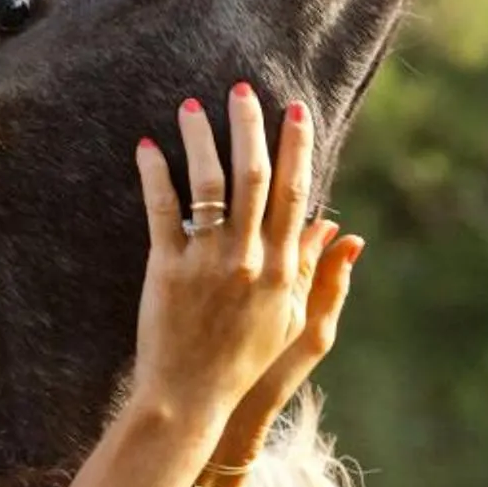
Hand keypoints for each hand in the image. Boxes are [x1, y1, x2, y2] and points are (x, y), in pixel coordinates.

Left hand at [133, 85, 362, 429]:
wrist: (192, 398)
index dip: (298, 147)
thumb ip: (315, 273)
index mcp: (282, 268)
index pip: (295, 193)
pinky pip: (162, 210)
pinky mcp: (166, 270)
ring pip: (208, 183)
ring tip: (191, 105)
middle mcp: (248, 259)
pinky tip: (148, 145)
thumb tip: (340, 231)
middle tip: (243, 88)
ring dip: (201, 138)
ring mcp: (207, 263)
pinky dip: (155, 173)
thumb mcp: (293, 322)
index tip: (296, 110)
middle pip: (255, 176)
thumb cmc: (245, 363)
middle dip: (251, 126)